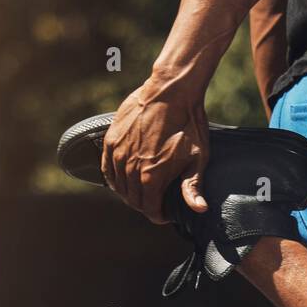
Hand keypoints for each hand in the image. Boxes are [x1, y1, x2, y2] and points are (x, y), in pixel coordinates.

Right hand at [101, 82, 209, 223]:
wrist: (171, 91)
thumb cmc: (188, 125)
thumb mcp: (197, 158)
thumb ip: (193, 186)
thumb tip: (199, 209)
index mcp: (151, 176)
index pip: (149, 209)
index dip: (159, 215)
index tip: (167, 214)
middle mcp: (131, 167)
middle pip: (133, 200)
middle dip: (146, 206)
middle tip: (157, 203)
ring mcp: (118, 153)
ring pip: (120, 187)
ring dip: (131, 194)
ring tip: (144, 192)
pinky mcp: (111, 139)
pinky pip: (107, 169)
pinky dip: (115, 179)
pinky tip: (125, 179)